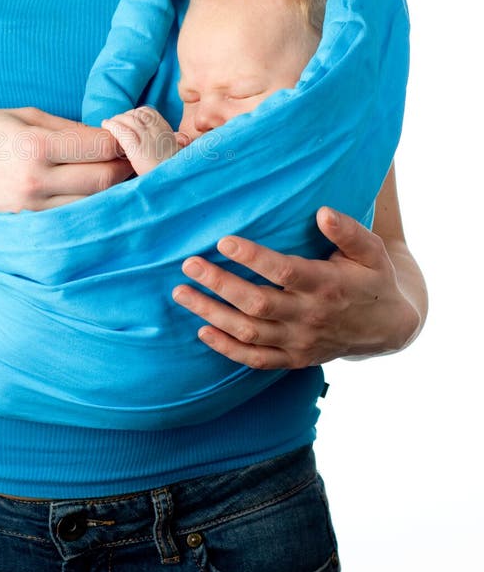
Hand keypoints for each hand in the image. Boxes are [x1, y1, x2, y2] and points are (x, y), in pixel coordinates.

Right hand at [0, 106, 132, 213]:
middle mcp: (35, 181)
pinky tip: (93, 194)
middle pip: (104, 180)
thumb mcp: (20, 115)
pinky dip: (88, 205)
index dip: (121, 140)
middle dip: (125, 168)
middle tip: (135, 158)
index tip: (129, 135)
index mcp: (34, 146)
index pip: (99, 146)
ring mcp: (30, 208)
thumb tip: (105, 135)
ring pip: (91, 204)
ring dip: (111, 191)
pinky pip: (70, 216)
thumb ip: (66, 127)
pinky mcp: (26, 223)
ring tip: (120, 176)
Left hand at [101, 106, 186, 174]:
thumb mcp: (178, 153)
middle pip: (136, 114)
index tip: (126, 121)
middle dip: (122, 116)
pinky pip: (123, 132)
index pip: (148, 112)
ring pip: (128, 120)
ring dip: (115, 120)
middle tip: (113, 123)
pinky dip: (112, 126)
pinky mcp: (140, 151)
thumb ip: (176, 142)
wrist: (173, 188)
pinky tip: (106, 125)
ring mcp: (149, 141)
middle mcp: (159, 133)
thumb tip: (179, 137)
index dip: (134, 114)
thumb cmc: (172, 172)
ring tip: (107, 125)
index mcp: (166, 132)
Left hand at [173, 206, 422, 368]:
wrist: (390, 327)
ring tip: (181, 293)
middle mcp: (310, 316)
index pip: (284, 272)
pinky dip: (227, 348)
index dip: (253, 257)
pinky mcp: (294, 358)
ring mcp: (300, 341)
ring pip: (249, 332)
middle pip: (256, 303)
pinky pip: (256, 360)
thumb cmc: (373, 278)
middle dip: (218, 283)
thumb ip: (348, 231)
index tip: (223, 241)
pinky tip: (202, 330)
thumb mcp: (372, 251)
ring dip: (211, 313)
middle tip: (188, 264)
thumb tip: (322, 212)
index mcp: (327, 285)